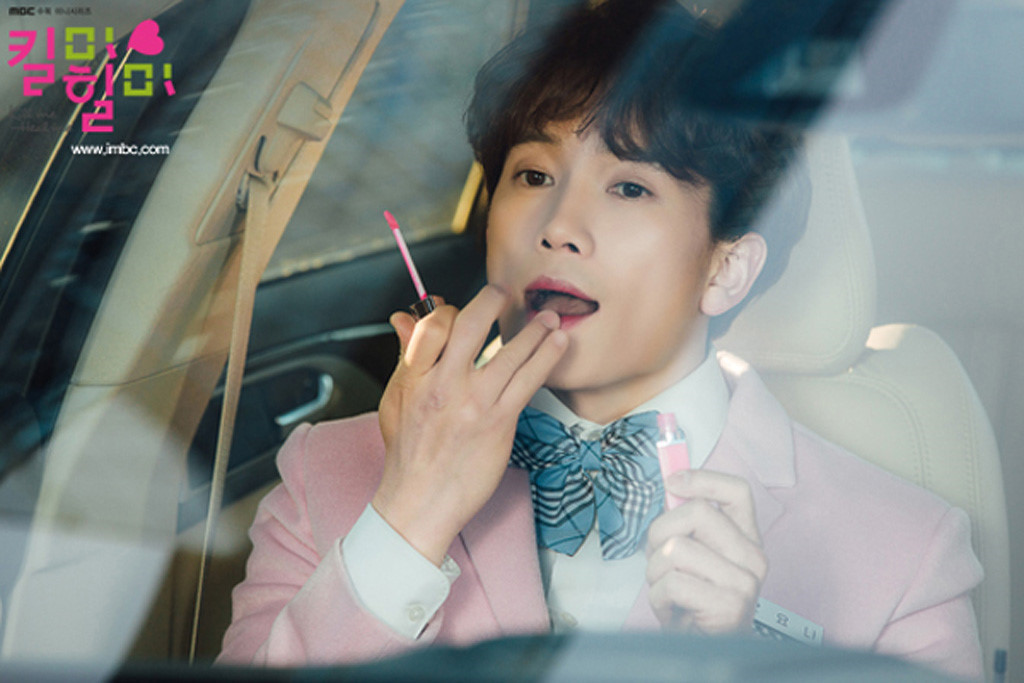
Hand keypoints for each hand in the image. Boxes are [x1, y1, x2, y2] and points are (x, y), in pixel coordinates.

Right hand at [373, 285, 567, 565]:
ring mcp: (474, 402)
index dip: (450, 308)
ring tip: (549, 318)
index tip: (463, 308)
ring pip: (510, 350)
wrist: (419, 503)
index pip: (434, 324)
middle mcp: (443, 384)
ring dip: (535, 328)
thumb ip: (406, 355)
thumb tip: (404, 318)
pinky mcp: (499, 421)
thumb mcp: (396, 399)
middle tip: (505, 293)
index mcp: (415, 376)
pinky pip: (529, 379)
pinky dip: (546, 356)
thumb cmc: (408, 454)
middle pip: (471, 324)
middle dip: (492, 300)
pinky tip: (557, 344)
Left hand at [645, 470, 766, 633]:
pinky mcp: (729, 606)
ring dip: (656, 571)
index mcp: (746, 539)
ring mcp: (744, 582)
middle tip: (658, 557)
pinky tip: (673, 608)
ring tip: (668, 588)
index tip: (672, 482)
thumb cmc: (693, 602)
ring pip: (677, 548)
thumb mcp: (690, 555)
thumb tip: (670, 486)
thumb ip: (684, 522)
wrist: (705, 650)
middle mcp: (753, 557)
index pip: (737, 491)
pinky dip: (659, 596)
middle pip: (697, 513)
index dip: (702, 479)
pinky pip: (673, 582)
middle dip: (660, 532)